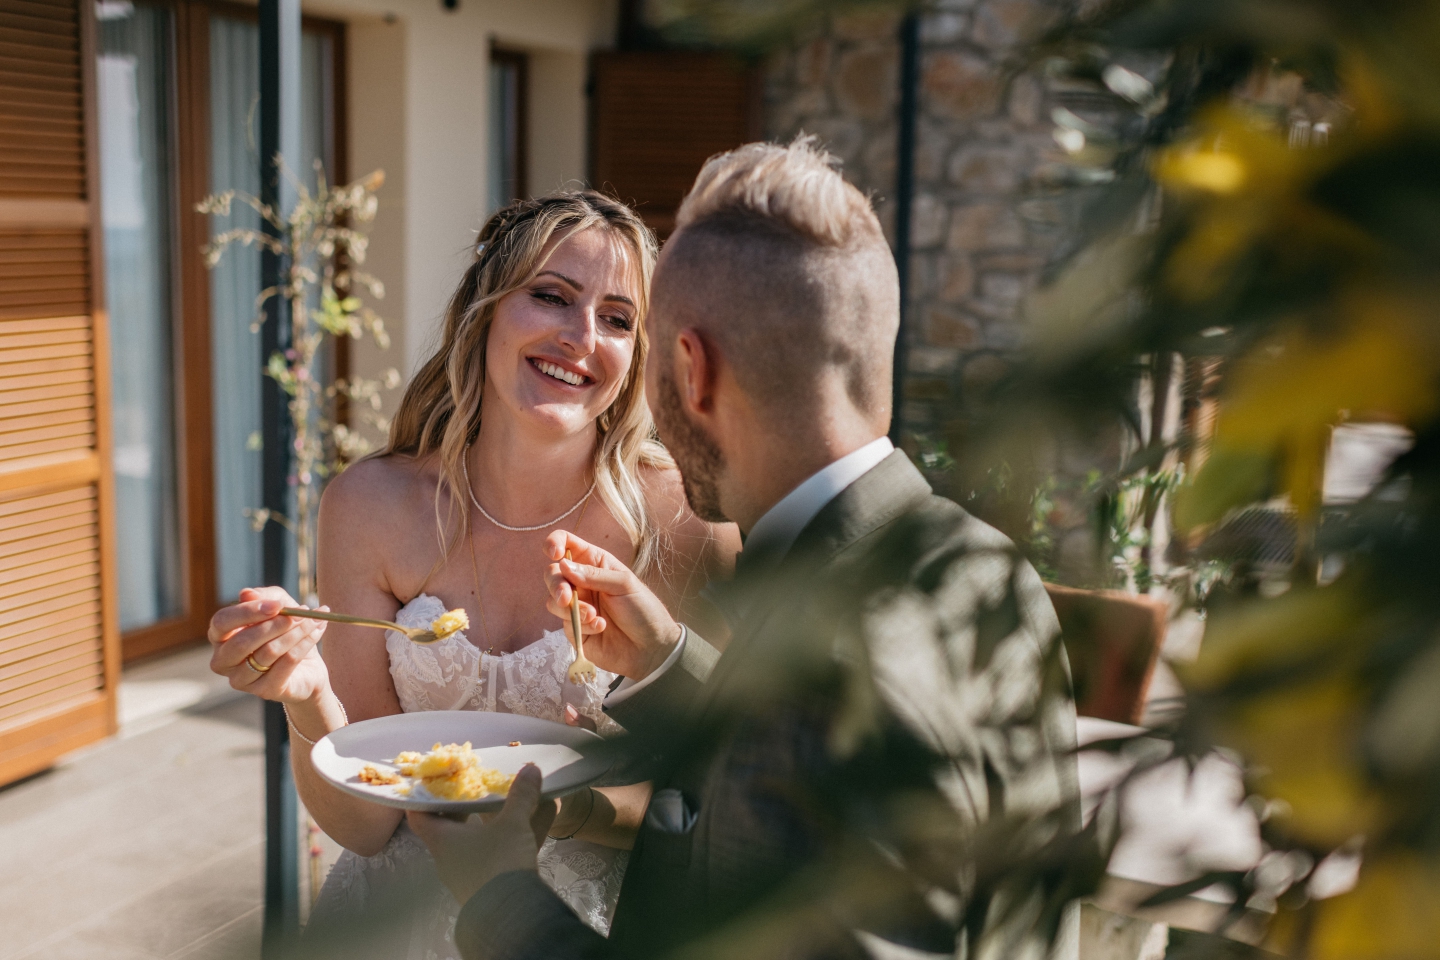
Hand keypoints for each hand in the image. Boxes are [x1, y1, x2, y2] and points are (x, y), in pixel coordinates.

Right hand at [208, 586, 330, 706]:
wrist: (308, 667)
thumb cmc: (285, 632)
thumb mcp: (278, 606)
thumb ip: (265, 596)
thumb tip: (246, 594)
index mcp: (220, 638)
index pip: (222, 623)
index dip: (248, 612)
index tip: (276, 605)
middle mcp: (223, 661)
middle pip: (243, 642)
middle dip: (275, 624)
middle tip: (301, 612)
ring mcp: (241, 680)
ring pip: (269, 651)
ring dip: (296, 631)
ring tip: (314, 620)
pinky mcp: (265, 690)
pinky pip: (287, 662)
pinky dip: (305, 643)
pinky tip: (317, 630)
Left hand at [407, 764, 556, 904]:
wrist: (511, 914)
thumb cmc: (498, 861)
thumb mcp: (513, 824)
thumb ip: (521, 796)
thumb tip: (531, 769)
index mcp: (442, 839)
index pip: (418, 814)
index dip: (423, 796)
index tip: (435, 780)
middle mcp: (449, 856)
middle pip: (448, 826)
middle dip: (463, 806)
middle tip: (475, 788)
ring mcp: (467, 873)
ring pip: (475, 840)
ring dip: (490, 823)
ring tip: (509, 805)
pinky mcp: (487, 884)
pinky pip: (495, 854)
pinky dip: (509, 839)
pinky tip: (530, 829)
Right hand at [543, 531, 682, 680]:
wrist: (651, 647)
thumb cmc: (643, 609)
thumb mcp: (623, 584)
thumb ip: (593, 574)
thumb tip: (562, 565)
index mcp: (594, 563)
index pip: (567, 544)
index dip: (554, 543)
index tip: (554, 554)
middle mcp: (582, 582)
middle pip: (552, 574)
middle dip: (555, 584)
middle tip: (566, 596)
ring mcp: (577, 606)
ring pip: (553, 600)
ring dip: (570, 608)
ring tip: (593, 615)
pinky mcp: (575, 629)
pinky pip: (565, 623)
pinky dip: (582, 624)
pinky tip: (601, 627)